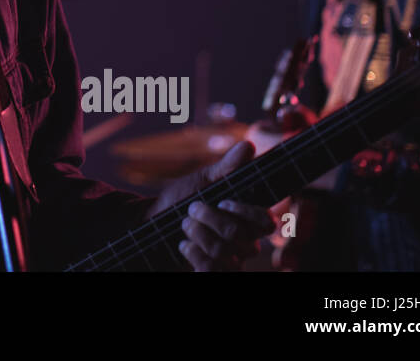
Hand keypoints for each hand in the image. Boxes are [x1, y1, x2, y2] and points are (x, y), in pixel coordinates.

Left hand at [147, 141, 274, 270]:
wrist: (153, 224)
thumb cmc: (182, 200)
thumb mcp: (202, 181)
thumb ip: (226, 168)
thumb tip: (248, 146)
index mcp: (246, 219)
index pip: (266, 221)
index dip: (247, 212)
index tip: (223, 201)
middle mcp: (244, 243)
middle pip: (239, 235)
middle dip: (209, 218)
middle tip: (192, 209)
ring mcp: (230, 262)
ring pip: (223, 253)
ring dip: (197, 234)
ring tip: (184, 226)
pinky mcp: (213, 273)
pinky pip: (211, 270)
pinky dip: (192, 254)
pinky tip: (184, 245)